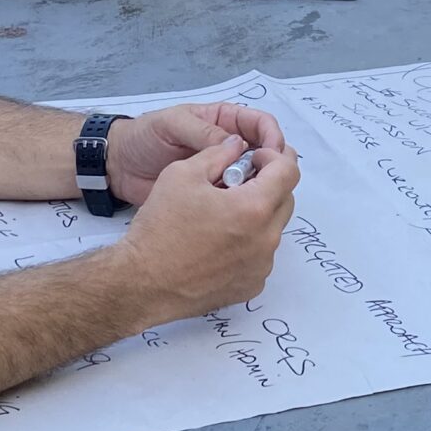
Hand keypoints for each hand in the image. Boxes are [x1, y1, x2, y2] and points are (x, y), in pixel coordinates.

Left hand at [105, 103, 289, 203]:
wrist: (118, 166)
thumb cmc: (143, 137)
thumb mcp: (172, 125)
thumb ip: (203, 132)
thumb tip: (239, 145)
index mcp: (223, 121)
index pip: (261, 125)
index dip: (272, 137)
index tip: (272, 156)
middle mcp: (228, 146)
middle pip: (263, 153)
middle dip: (269, 165)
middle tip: (267, 183)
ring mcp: (221, 172)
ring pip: (253, 179)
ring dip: (257, 187)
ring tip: (251, 199)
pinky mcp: (212, 195)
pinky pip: (234, 199)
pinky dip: (240, 204)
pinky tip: (238, 211)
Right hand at [116, 133, 301, 318]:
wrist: (142, 282)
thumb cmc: (160, 227)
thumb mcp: (182, 174)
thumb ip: (218, 153)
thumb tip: (237, 146)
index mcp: (254, 208)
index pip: (288, 171)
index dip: (274, 156)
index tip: (253, 157)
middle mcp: (266, 240)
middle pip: (286, 199)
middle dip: (269, 183)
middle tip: (239, 181)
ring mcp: (261, 267)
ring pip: (273, 228)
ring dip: (258, 213)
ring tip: (224, 212)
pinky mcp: (251, 285)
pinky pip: (261, 255)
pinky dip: (249, 242)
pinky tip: (220, 240)